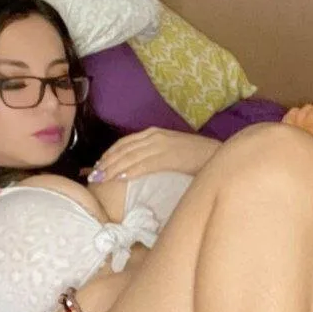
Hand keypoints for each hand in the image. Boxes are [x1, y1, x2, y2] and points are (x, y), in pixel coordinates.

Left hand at [87, 127, 220, 183]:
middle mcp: (154, 136)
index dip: (110, 154)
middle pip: (123, 149)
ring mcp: (161, 145)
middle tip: (94, 175)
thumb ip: (156, 155)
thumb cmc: (197, 157)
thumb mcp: (172, 150)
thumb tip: (142, 167)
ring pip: (130, 157)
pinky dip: (130, 171)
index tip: (99, 165)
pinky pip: (144, 164)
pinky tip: (120, 178)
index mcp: (155, 133)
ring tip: (101, 178)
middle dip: (107, 162)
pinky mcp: (168, 156)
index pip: (125, 143)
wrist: (218, 154)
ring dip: (113, 168)